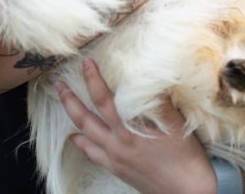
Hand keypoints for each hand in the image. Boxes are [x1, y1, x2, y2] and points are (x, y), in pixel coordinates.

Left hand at [57, 59, 216, 193]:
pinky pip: (92, 154)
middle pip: (84, 118)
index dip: (93, 80)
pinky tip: (78, 137)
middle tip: (58, 84)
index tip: (86, 63)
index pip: (104, 99)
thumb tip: (149, 77)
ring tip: (65, 103)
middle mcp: (116, 144)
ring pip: (84, 136)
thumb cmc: (184, 156)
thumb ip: (159, 102)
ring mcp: (114, 158)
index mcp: (128, 130)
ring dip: (72, 118)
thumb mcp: (175, 124)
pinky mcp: (116, 168)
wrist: (186, 190)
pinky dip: (82, 143)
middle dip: (70, 100)